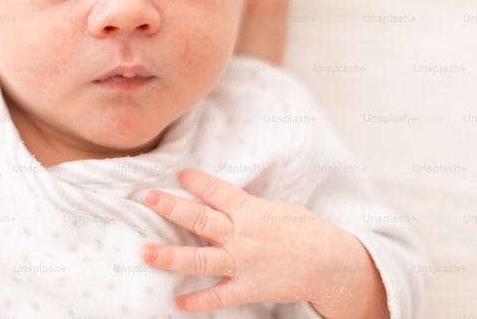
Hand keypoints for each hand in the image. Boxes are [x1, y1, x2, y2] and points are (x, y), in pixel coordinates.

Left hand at [140, 169, 387, 317]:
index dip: (195, 181)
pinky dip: (197, 301)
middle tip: (148, 197)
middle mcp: (242, 234)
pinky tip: (177, 303)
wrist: (331, 263)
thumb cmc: (303, 230)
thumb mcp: (274, 208)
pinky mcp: (248, 288)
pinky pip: (218, 296)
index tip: (178, 174)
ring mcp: (243, 263)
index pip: (216, 191)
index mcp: (250, 210)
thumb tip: (216, 198)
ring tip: (146, 253)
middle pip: (200, 218)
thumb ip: (244, 206)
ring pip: (200, 259)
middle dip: (171, 207)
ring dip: (170, 256)